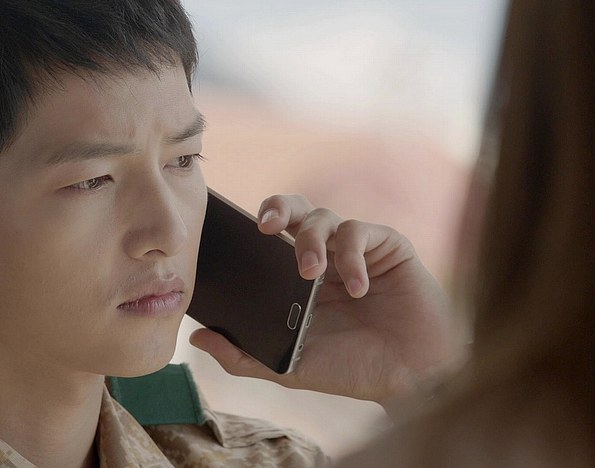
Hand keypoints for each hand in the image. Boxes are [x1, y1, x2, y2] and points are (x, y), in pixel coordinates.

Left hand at [189, 194, 463, 407]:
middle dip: (277, 208)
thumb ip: (243, 356)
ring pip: (323, 217)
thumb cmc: (351, 370)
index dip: (253, 225)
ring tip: (312, 273)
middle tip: (266, 226)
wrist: (411, 378)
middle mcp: (324, 256)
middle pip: (294, 210)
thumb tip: (196, 337)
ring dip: (312, 241)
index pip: (269, 236)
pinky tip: (359, 289)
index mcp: (296, 277)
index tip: (235, 232)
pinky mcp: (387, 247)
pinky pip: (361, 232)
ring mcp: (355, 249)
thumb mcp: (288, 366)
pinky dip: (353, 256)